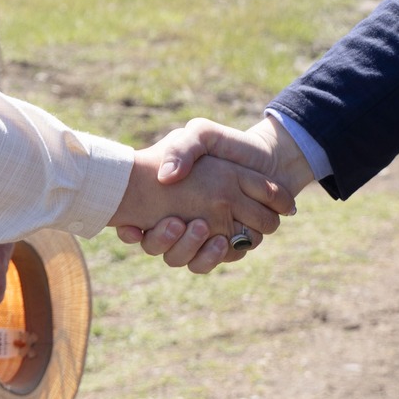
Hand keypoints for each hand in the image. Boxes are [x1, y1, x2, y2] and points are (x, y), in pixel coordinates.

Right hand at [107, 136, 294, 274]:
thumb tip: (166, 176)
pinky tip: (222, 241)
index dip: (128, 230)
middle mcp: (177, 220)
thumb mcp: (203, 135)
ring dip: (189, 249)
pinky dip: (212, 257)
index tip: (131, 228)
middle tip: (178, 222)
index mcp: (166, 196)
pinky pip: (209, 262)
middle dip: (162, 240)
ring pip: (180, 259)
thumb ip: (183, 149)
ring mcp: (199, 236)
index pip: (134, 221)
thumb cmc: (231, 146)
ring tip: (204, 229)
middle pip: (156, 246)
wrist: (271, 161)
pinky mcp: (222, 247)